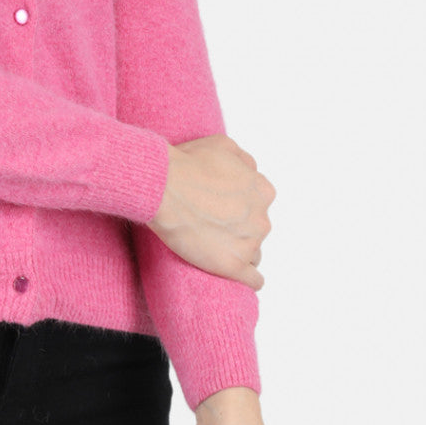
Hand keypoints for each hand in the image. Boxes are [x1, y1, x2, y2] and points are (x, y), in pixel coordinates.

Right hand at [148, 134, 274, 287]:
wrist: (163, 188)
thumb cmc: (187, 164)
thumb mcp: (222, 145)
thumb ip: (244, 160)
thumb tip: (250, 172)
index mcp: (262, 190)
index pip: (258, 203)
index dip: (239, 203)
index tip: (220, 205)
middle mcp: (261, 218)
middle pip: (256, 228)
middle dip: (239, 227)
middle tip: (211, 223)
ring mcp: (249, 244)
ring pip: (254, 253)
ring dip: (239, 250)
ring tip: (214, 246)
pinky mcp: (233, 266)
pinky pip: (254, 279)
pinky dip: (248, 278)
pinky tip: (236, 273)